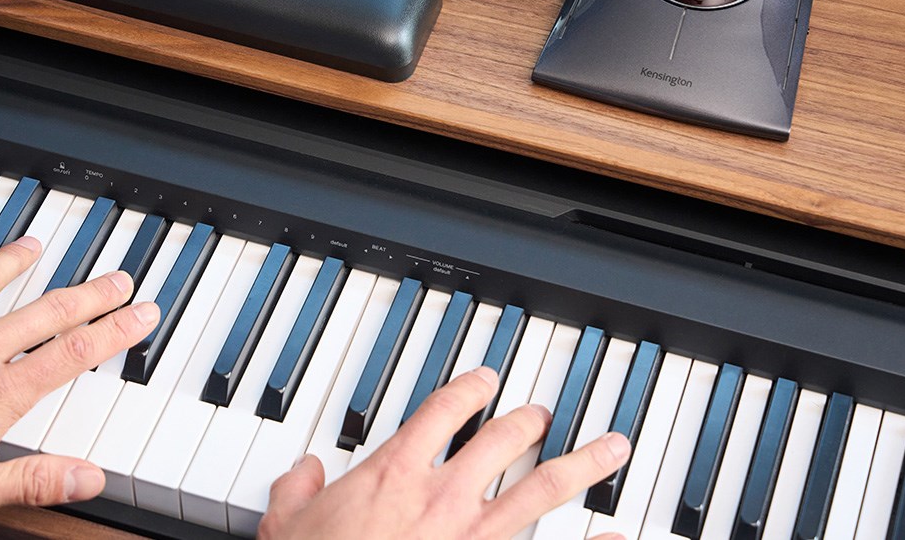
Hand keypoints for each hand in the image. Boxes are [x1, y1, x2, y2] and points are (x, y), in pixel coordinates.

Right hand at [259, 366, 630, 539]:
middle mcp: (444, 497)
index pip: (443, 410)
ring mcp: (473, 538)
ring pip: (542, 490)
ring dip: (582, 464)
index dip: (469, 388)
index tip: (485, 381)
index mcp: (395, 473)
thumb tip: (305, 470)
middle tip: (542, 414)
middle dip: (529, 421)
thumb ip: (297, 489)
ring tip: (613, 448)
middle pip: (502, 440)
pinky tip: (619, 537)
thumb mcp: (285, 525)